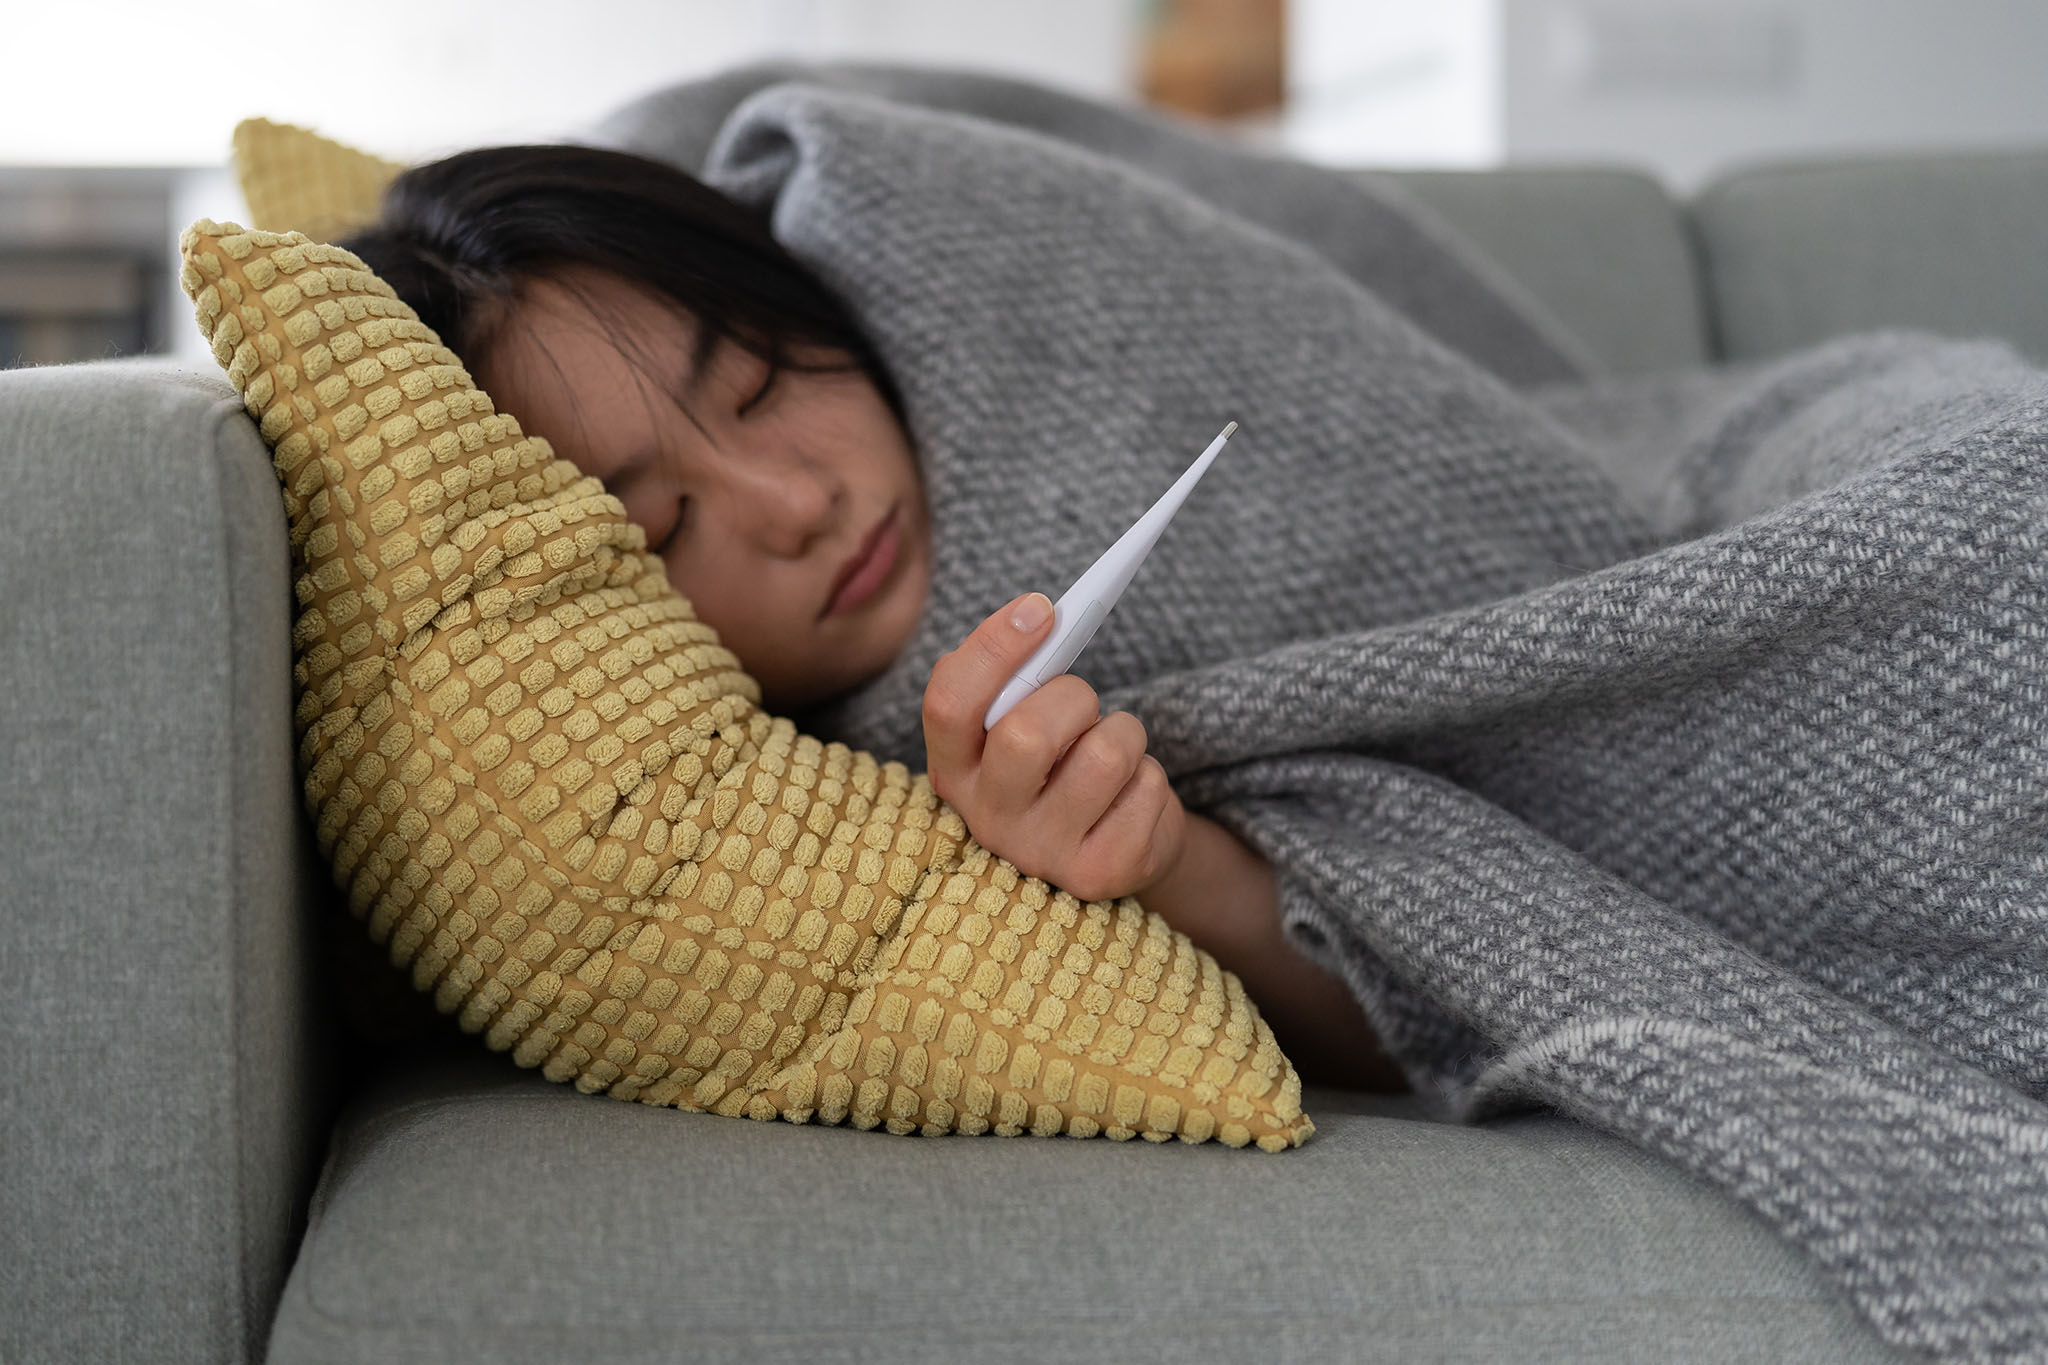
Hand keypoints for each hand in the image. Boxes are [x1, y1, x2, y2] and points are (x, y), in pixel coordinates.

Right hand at [922, 592, 1187, 903]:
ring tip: (1114, 752)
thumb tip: (1039, 615)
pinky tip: (1129, 797)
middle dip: (1074, 698)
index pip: (948, 705)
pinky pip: (1147, 788)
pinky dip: (1150, 776)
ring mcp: (1043, 853)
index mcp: (953, 769)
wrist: (1112, 845)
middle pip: (1028, 735)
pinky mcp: (1101, 873)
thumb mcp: (1023, 720)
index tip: (1041, 609)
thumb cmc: (1061, 763)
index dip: (992, 648)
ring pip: (1105, 755)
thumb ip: (1015, 676)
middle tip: (1083, 707)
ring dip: (1125, 733)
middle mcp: (987, 820)